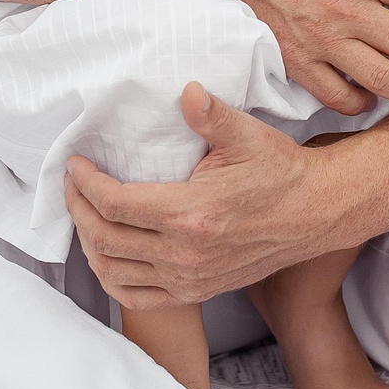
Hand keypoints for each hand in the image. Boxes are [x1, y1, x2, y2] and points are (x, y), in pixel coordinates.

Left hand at [67, 84, 341, 306]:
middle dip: (79, 210)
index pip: (116, 203)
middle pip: (105, 239)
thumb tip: (186, 90)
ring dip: (90, 244)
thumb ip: (211, 115)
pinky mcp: (197, 291)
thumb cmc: (280, 171)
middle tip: (74, 185)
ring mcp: (190, 278)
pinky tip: (108, 256)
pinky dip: (112, 278)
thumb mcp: (248, 135)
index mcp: (191, 214)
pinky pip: (138, 297)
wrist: (315, 212)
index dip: (86, 184)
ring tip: (86, 215)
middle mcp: (185, 254)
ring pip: (115, 271)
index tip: (75, 164)